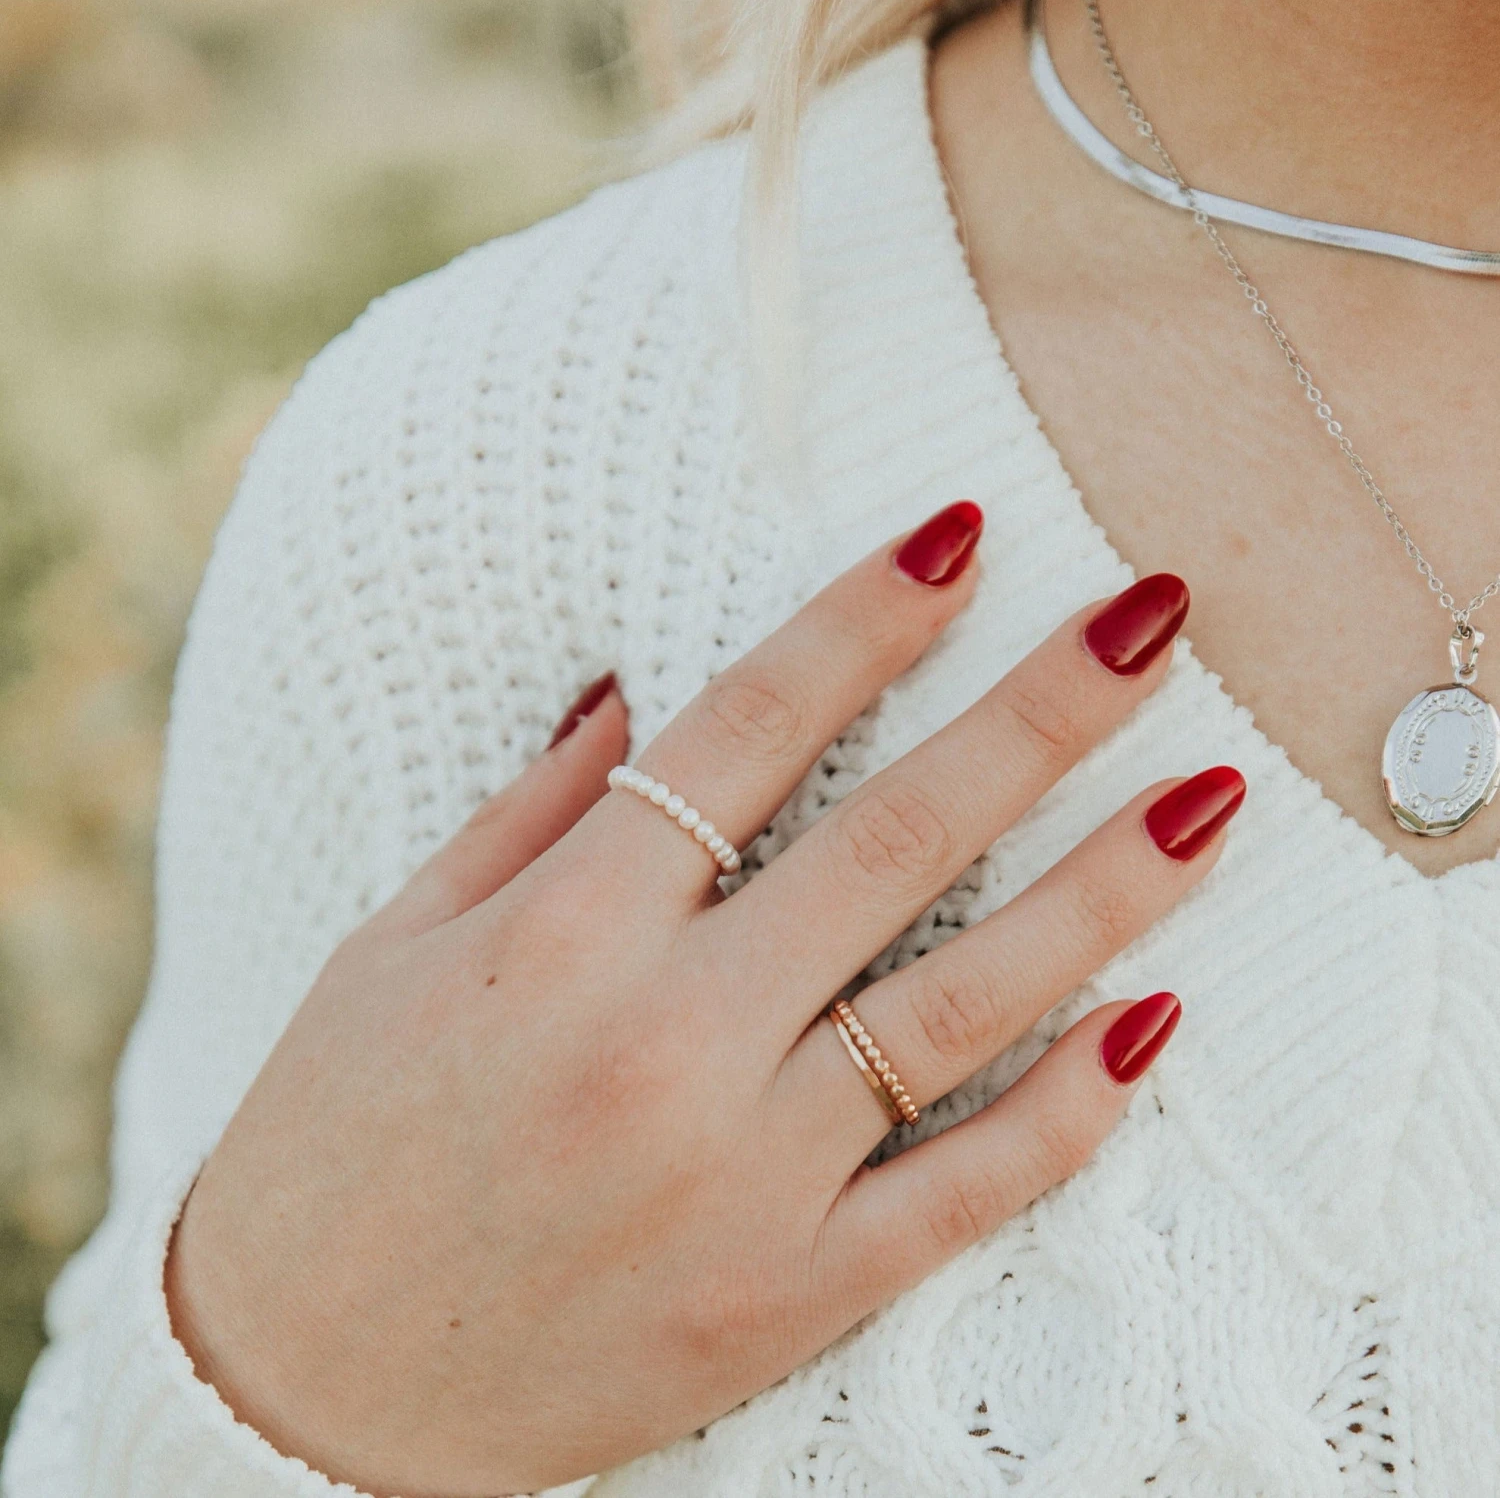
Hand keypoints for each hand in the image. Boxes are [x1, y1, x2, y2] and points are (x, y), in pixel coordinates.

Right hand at [166, 502, 1240, 1496]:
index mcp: (560, 936)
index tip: (961, 536)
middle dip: (1037, 713)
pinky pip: (962, 1189)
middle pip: (894, 840)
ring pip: (964, 1003)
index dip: (864, 620)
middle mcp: (667, 1041)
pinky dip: (1067, 1109)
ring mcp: (744, 1178)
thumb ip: (533, 816)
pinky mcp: (789, 1295)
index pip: (748, 732)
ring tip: (1204, 799)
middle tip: (1149, 620)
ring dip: (1102, 890)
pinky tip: (1151, 1022)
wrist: (308, 1398)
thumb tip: (638, 696)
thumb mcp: (393, 948)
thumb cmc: (333, 1143)